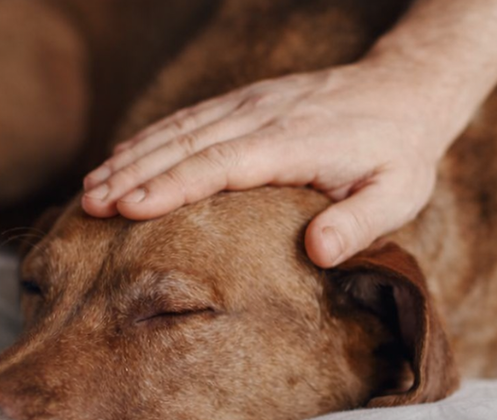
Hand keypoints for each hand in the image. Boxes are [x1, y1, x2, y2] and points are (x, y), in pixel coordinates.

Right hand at [81, 57, 464, 267]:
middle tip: (90, 206)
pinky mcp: (247, 100)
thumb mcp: (398, 194)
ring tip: (91, 188)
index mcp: (294, 143)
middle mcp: (263, 117)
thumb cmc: (400, 153)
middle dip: (133, 175)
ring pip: (180, 128)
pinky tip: (123, 157)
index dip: (172, 186)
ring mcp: (251, 104)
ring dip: (132, 156)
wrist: (406, 90)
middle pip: (186, 144)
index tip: (129, 209)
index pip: (220, 164)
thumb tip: (318, 253)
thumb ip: (359, 224)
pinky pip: (190, 118)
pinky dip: (151, 138)